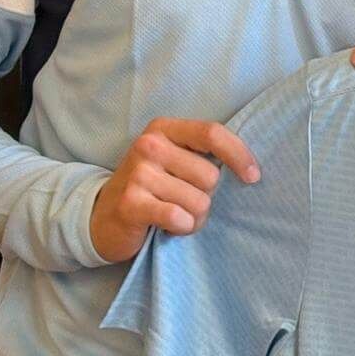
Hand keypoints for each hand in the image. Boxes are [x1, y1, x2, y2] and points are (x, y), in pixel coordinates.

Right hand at [89, 118, 259, 263]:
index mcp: (164, 128)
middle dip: (207, 197)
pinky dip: (182, 227)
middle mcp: (149, 145)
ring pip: (198, 201)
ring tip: (174, 213)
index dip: (239, 155)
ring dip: (195, 216)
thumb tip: (250, 168)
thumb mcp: (175, 160)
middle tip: (186, 202)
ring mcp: (138, 174)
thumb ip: (204, 155)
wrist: (101, 217)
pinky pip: (179, 217)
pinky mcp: (131, 203)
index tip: (253, 176)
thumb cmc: (152, 188)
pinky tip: (167, 225)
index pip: (213, 133)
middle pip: (210, 175)